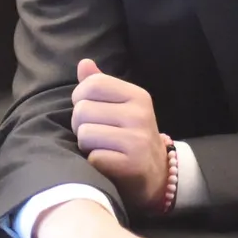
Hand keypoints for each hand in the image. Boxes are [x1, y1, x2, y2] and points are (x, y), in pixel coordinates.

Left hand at [71, 58, 170, 212]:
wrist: (156, 175)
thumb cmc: (130, 136)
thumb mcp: (121, 106)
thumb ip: (101, 85)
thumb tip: (84, 63)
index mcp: (137, 96)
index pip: (92, 84)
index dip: (81, 98)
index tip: (91, 111)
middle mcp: (140, 115)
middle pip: (82, 110)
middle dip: (81, 125)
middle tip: (98, 134)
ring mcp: (138, 141)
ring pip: (84, 134)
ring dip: (86, 145)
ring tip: (102, 148)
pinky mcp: (132, 165)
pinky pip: (93, 157)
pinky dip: (93, 163)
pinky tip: (107, 164)